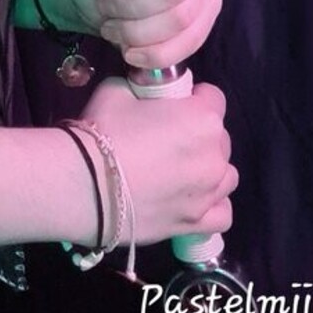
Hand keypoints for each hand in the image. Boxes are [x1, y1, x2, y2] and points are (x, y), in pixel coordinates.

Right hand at [79, 76, 236, 245]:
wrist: (86, 184)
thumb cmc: (105, 130)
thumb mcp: (118, 89)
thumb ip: (142, 90)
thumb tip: (145, 98)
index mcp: (201, 118)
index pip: (214, 98)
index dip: (193, 97)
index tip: (174, 102)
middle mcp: (214, 156)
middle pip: (219, 137)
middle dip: (199, 132)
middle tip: (168, 135)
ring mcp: (209, 193)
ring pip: (226, 174)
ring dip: (209, 167)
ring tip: (181, 168)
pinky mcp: (197, 223)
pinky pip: (222, 212)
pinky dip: (213, 203)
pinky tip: (193, 197)